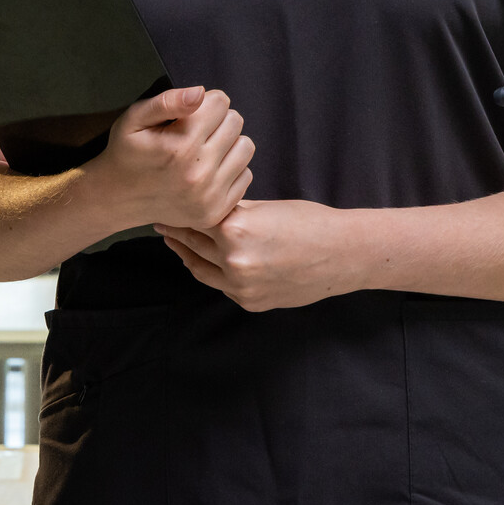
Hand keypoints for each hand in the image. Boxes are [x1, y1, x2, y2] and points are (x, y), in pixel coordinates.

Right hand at [88, 86, 253, 230]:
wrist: (117, 198)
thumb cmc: (127, 152)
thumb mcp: (135, 118)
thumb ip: (167, 101)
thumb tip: (199, 93)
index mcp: (180, 145)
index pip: (221, 102)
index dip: (205, 103)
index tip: (190, 114)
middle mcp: (198, 172)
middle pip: (235, 122)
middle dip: (217, 120)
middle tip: (196, 131)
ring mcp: (209, 195)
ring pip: (246, 147)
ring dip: (228, 143)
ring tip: (204, 149)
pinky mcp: (216, 211)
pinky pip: (246, 176)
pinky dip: (231, 169)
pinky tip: (209, 170)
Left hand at [157, 199, 354, 311]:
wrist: (342, 255)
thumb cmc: (310, 222)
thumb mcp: (266, 207)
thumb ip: (234, 211)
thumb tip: (208, 208)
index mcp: (235, 229)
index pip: (195, 218)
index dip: (179, 210)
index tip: (165, 203)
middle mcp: (233, 261)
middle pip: (193, 244)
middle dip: (176, 231)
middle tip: (161, 221)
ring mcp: (241, 286)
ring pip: (200, 269)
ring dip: (186, 254)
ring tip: (174, 241)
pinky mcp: (250, 302)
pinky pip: (222, 285)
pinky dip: (211, 272)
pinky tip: (203, 261)